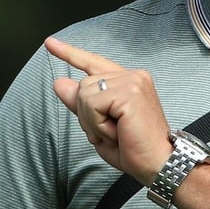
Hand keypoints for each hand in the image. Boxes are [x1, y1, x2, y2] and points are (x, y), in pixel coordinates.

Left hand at [44, 37, 171, 184]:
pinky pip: (92, 105)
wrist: (159, 165)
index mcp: (128, 81)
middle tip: (112, 132)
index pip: (93, 62)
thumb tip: (59, 82)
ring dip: (93, 122)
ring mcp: (132, 81)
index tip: (50, 43)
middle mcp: (132, 76)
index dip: (69, 53)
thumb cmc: (135, 150)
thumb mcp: (99, 126)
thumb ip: (80, 103)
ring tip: (116, 133)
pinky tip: (117, 132)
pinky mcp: (130, 92)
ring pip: (84, 94)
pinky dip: (98, 124)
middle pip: (82, 86)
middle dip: (87, 116)